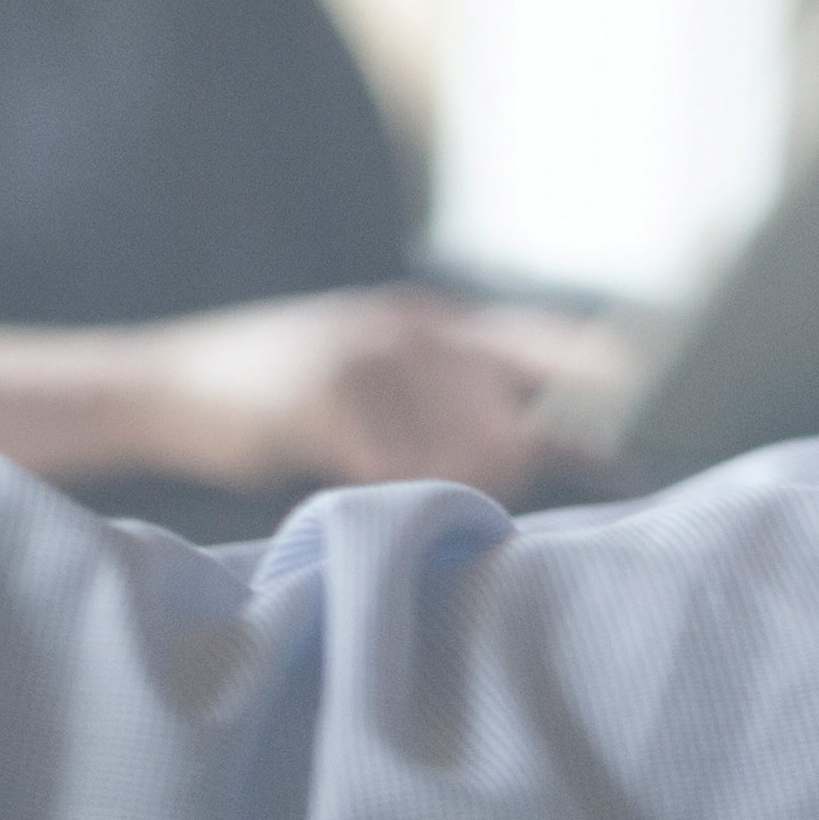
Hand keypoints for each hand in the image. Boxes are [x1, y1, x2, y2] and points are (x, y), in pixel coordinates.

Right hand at [128, 287, 637, 496]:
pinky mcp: (324, 399)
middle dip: (510, 471)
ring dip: (446, 492)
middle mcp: (410, 330)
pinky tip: (363, 495)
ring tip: (399, 492)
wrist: (161, 386)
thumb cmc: (275, 396)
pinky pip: (394, 472)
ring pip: (459, 452)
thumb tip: (549, 444)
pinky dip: (390, 498)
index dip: (606, 371)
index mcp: (429, 321)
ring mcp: (367, 359)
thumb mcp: (371, 372)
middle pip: (511, 416)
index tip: (657, 399)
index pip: (545, 338)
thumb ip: (450, 396)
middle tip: (471, 494)